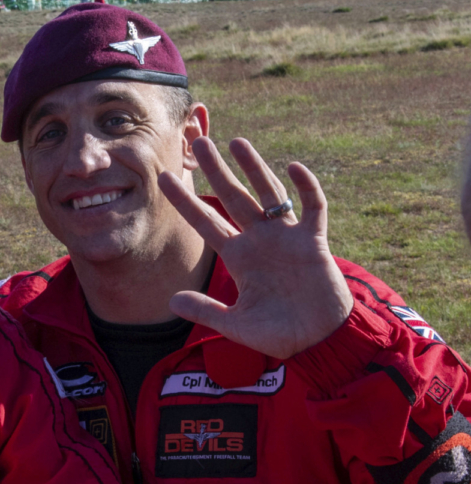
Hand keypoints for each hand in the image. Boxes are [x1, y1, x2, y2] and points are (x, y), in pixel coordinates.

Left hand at [157, 137, 353, 358]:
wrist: (320, 342)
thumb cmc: (279, 335)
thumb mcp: (236, 325)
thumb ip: (206, 311)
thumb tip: (171, 300)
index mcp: (237, 257)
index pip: (205, 222)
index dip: (185, 201)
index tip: (164, 178)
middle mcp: (259, 240)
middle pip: (233, 197)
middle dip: (218, 170)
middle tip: (200, 142)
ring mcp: (287, 238)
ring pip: (268, 194)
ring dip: (255, 168)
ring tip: (237, 142)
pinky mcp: (314, 242)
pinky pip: (312, 208)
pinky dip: (306, 188)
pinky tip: (294, 167)